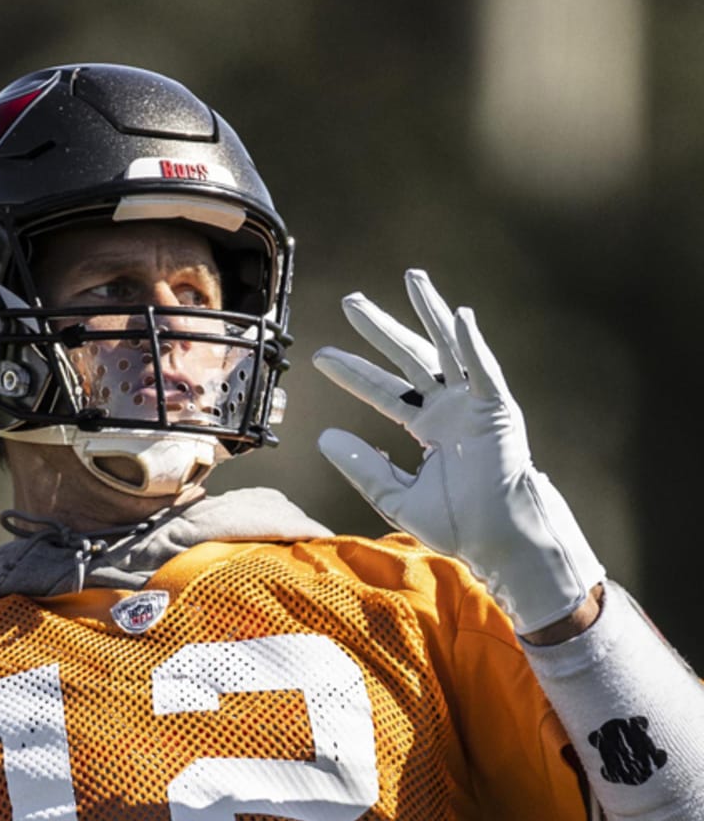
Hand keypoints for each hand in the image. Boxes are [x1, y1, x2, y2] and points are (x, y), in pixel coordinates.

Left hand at [312, 269, 604, 635]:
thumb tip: (324, 438)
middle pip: (409, 358)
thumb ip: (363, 466)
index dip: (354, 373)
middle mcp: (450, 409)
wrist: (498, 542)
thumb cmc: (457, 524)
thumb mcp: (394, 494)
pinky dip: (473, 345)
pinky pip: (485, 372)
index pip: (383, 391)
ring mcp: (475, 406)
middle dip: (381, 329)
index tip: (321, 356)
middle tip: (351, 301)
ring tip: (412, 277)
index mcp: (428, 427)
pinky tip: (460, 316)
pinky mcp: (499, 411)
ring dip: (430, 312)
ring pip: (448, 349)